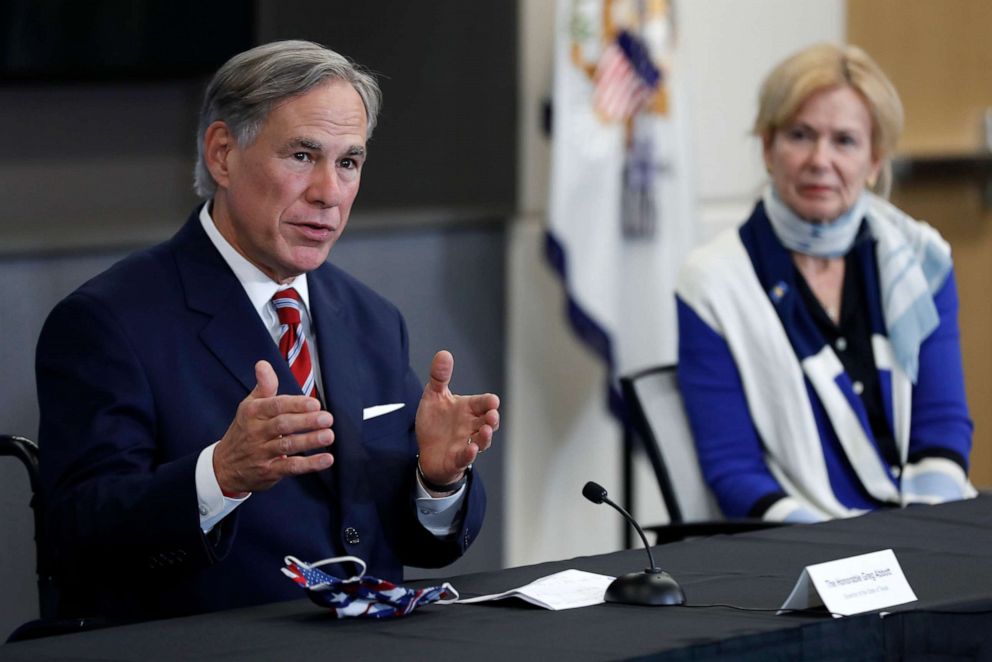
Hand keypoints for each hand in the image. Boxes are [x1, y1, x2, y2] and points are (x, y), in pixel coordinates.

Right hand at [213, 360, 333, 494]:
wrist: (224, 466)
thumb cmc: (245, 430)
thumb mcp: (250, 405)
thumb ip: (264, 386)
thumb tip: (263, 364)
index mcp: (253, 412)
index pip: (275, 406)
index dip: (296, 404)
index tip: (315, 403)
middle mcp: (256, 432)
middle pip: (282, 425)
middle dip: (306, 421)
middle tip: (327, 418)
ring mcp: (262, 453)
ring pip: (287, 446)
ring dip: (310, 441)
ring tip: (329, 436)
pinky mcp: (269, 471)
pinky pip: (290, 467)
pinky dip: (310, 464)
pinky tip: (326, 459)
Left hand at [415, 350, 499, 485]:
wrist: (427, 451)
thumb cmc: (436, 423)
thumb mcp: (434, 397)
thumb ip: (439, 377)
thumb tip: (444, 354)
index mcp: (468, 409)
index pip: (483, 403)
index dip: (489, 402)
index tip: (492, 401)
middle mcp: (471, 426)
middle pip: (488, 422)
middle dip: (492, 419)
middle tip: (492, 415)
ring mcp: (466, 443)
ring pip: (482, 441)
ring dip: (486, 437)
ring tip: (486, 431)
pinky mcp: (457, 459)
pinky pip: (465, 458)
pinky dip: (469, 455)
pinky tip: (471, 450)